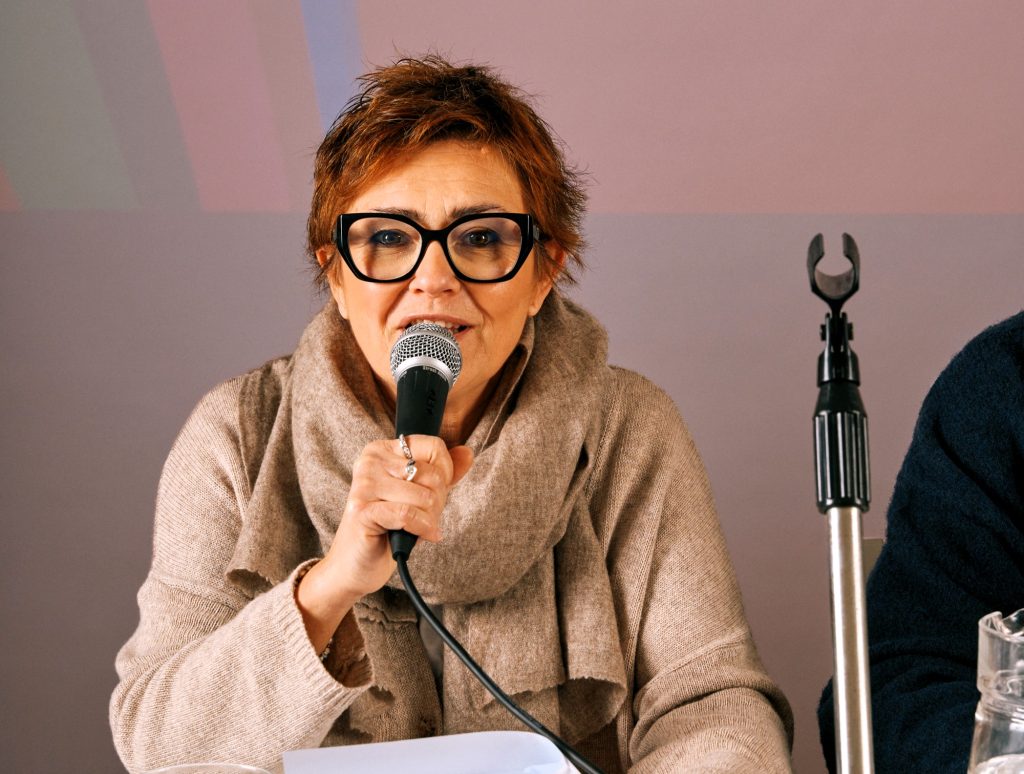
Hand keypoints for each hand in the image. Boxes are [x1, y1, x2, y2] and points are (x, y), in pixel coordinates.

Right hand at [295, 436, 472, 650]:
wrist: (356, 565)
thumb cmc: (389, 529)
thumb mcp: (420, 495)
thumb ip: (443, 472)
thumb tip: (467, 453)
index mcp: (382, 450)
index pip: (434, 447)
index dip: (444, 474)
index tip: (433, 494)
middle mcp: (370, 461)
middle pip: (432, 473)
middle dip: (437, 501)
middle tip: (422, 517)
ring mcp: (364, 485)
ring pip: (423, 496)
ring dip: (428, 519)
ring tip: (415, 528)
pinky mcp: (362, 511)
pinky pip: (408, 514)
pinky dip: (421, 528)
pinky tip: (422, 536)